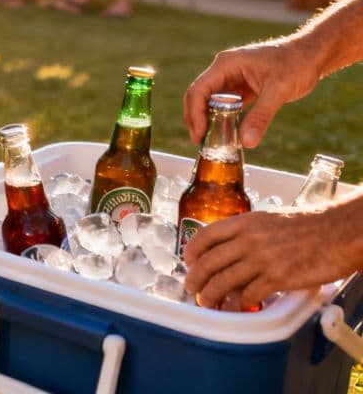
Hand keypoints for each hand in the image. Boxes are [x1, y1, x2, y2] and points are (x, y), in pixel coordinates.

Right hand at [183, 39, 318, 146]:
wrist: (312, 55)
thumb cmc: (296, 64)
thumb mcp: (278, 90)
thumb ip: (261, 115)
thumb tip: (247, 142)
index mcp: (226, 65)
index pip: (199, 90)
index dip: (195, 113)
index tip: (199, 134)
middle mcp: (224, 70)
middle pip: (200, 96)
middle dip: (197, 118)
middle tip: (200, 141)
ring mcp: (232, 78)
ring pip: (211, 101)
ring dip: (208, 119)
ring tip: (209, 139)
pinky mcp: (242, 86)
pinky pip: (226, 104)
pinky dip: (223, 118)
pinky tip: (225, 131)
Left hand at [183, 208, 354, 308]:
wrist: (339, 232)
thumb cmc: (310, 225)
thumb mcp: (270, 219)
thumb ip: (249, 232)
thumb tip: (231, 250)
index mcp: (245, 222)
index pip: (206, 235)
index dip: (192, 251)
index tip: (188, 261)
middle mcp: (249, 240)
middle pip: (209, 262)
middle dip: (195, 278)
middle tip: (191, 288)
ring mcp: (262, 259)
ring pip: (223, 281)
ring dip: (211, 295)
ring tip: (207, 302)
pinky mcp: (277, 278)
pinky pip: (248, 295)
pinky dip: (240, 304)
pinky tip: (239, 307)